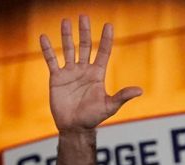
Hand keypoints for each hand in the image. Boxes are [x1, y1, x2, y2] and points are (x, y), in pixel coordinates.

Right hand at [39, 15, 141, 135]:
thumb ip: (122, 96)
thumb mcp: (109, 107)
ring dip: (67, 36)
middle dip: (84, 31)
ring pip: (68, 49)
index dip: (106, 39)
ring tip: (66, 21)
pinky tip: (44, 37)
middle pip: (85, 46)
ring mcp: (70, 73)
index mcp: (97, 74)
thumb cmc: (93, 118)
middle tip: (84, 16)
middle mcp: (84, 70)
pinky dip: (47, 49)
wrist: (74, 127)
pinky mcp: (57, 78)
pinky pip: (51, 60)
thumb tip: (140, 91)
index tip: (109, 25)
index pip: (103, 52)